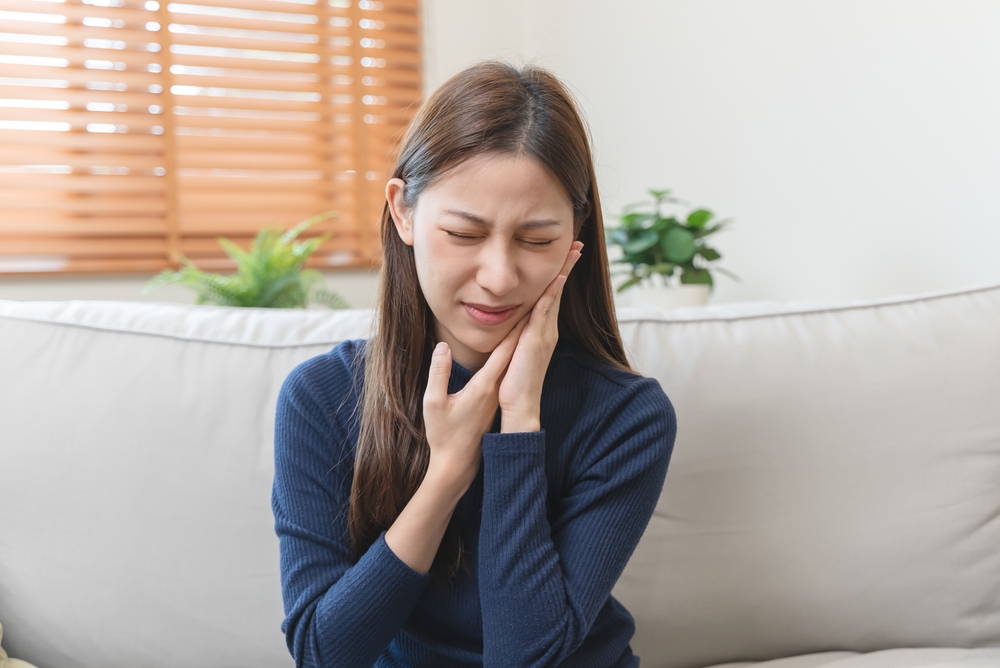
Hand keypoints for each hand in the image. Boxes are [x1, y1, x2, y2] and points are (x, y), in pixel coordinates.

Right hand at [422, 317, 528, 489]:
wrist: (456, 464)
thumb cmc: (443, 435)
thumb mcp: (433, 402)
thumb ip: (438, 372)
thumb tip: (442, 347)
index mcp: (484, 386)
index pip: (503, 352)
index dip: (514, 330)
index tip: (526, 309)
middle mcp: (494, 389)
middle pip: (512, 353)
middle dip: (521, 328)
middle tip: (532, 304)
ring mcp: (494, 396)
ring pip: (509, 362)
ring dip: (517, 340)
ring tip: (524, 317)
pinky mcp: (491, 401)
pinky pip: (503, 371)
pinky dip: (508, 354)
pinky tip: (509, 346)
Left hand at [498, 241, 583, 431]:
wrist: (519, 404)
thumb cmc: (514, 381)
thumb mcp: (515, 350)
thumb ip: (517, 335)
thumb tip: (513, 322)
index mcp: (542, 331)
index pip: (551, 296)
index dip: (558, 275)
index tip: (566, 255)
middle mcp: (548, 329)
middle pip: (558, 291)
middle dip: (567, 266)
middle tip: (577, 245)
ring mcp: (545, 334)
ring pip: (555, 296)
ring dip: (563, 273)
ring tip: (572, 252)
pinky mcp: (537, 340)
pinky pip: (546, 311)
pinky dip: (552, 293)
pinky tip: (556, 278)